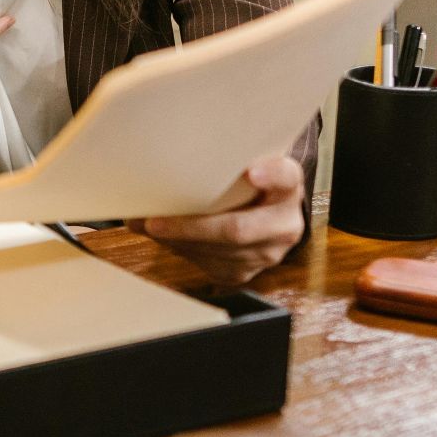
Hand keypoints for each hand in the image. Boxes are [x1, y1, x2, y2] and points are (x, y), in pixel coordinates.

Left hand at [130, 155, 304, 284]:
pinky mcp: (248, 271)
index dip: (270, 175)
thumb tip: (153, 170)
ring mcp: (269, 252)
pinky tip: (166, 239)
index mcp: (287, 186)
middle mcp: (284, 222)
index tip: (251, 172)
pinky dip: (182, 251)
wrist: (264, 217)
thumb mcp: (240, 168)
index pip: (286, 177)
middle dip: (191, 228)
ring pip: (220, 252)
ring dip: (178, 242)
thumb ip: (217, 164)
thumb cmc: (242, 185)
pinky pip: (211, 266)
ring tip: (150, 228)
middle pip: (239, 229)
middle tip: (155, 222)